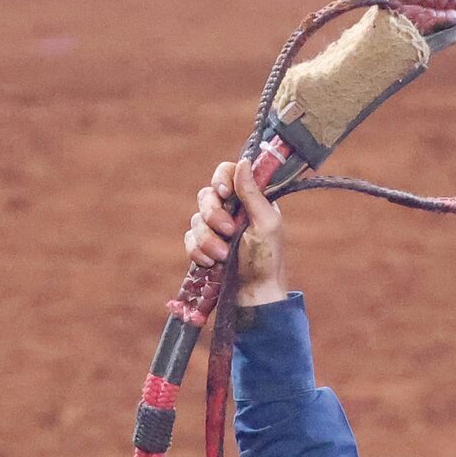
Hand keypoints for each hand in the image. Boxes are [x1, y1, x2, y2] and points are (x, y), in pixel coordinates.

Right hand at [184, 160, 288, 305]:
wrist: (254, 295)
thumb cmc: (267, 260)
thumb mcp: (266, 224)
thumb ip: (253, 194)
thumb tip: (244, 161)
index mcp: (249, 200)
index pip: (227, 173)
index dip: (221, 178)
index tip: (225, 193)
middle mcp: (230, 210)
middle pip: (206, 195)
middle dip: (213, 215)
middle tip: (229, 232)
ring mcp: (214, 229)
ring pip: (195, 220)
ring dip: (208, 240)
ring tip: (223, 257)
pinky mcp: (203, 247)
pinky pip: (189, 239)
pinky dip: (198, 251)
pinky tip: (212, 263)